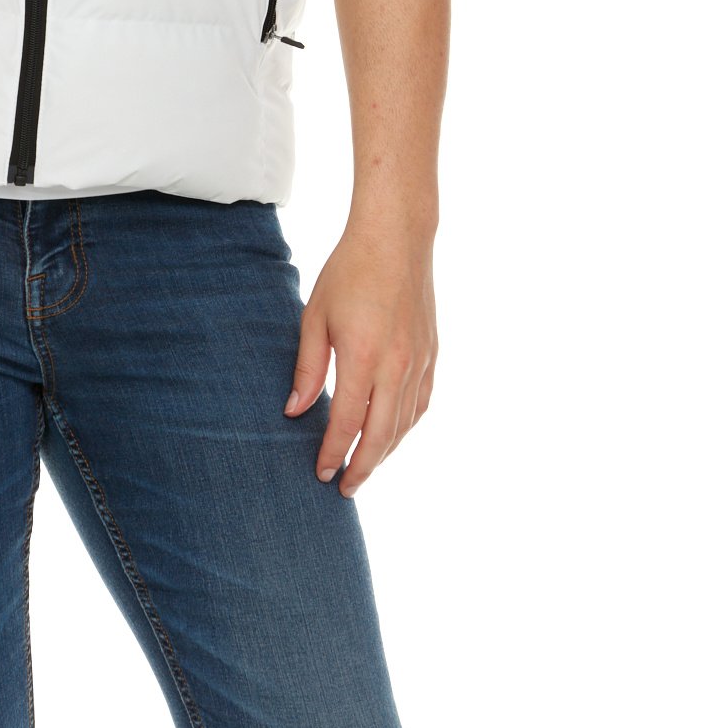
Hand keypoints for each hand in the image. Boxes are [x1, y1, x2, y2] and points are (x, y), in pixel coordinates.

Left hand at [284, 218, 437, 495]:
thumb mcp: (315, 318)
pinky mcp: (432, 354)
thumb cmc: (349, 273)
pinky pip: (422, 403)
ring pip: (405, 424)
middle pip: (380, 435)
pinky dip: (406, 426)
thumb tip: (295, 412)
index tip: (320, 473)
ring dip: (385, 451)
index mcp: (363, 358)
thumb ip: (307, 369)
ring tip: (364, 466)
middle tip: (344, 488)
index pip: (347, 423)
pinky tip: (391, 434)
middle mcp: (397, 366)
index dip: (332, 453)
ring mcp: (419, 361)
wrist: (397, 238)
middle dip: (361, 467)